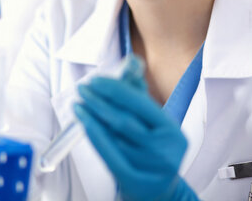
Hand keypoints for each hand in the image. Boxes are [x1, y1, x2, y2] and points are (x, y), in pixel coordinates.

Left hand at [74, 57, 198, 200]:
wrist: (157, 191)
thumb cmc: (152, 149)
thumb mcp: (153, 124)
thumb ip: (140, 95)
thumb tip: (131, 63)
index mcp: (172, 131)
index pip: (141, 105)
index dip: (116, 90)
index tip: (96, 80)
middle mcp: (164, 150)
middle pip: (125, 120)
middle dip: (99, 101)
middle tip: (82, 88)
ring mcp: (149, 168)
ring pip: (114, 136)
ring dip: (92, 116)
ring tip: (79, 103)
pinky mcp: (133, 180)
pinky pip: (108, 153)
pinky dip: (93, 134)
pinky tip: (83, 121)